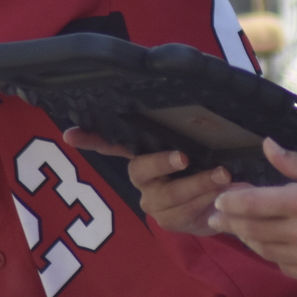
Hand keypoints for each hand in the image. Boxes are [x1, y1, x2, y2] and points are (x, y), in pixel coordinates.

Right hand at [62, 127, 234, 235]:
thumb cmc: (209, 159)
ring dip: (197, 184)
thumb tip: (197, 75)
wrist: (227, 199)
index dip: (91, 138)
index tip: (69, 134)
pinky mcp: (168, 221)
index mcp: (143, 150)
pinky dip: (204, 202)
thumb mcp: (204, 138)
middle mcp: (142, 176)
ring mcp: (152, 200)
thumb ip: (194, 118)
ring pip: (168, 195)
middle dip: (162, 162)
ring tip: (222, 174)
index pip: (111, 142)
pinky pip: (183, 213)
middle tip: (184, 157)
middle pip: (140, 169)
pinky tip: (220, 194)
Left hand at [210, 138, 296, 286]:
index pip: (255, 204)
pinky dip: (272, 254)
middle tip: (216, 215)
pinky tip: (270, 243)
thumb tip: (268, 146)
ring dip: (248, 238)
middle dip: (231, 221)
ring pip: (265, 250)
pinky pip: (284, 266)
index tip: (219, 198)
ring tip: (239, 227)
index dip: (231, 201)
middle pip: (254, 229)